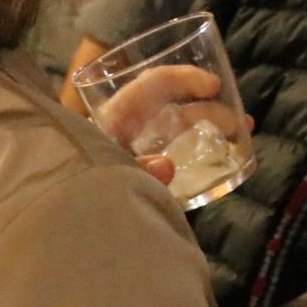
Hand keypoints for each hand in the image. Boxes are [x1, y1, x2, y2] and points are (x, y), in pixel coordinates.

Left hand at [85, 64, 250, 183]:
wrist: (62, 228)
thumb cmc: (75, 192)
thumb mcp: (102, 175)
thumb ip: (134, 171)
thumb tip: (167, 166)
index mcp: (114, 118)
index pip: (152, 83)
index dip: (183, 78)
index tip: (213, 86)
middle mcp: (128, 130)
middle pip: (174, 108)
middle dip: (211, 110)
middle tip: (242, 123)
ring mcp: (137, 153)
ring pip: (180, 131)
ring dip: (212, 128)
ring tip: (245, 132)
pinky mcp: (143, 176)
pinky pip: (177, 157)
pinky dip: (201, 154)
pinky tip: (225, 160)